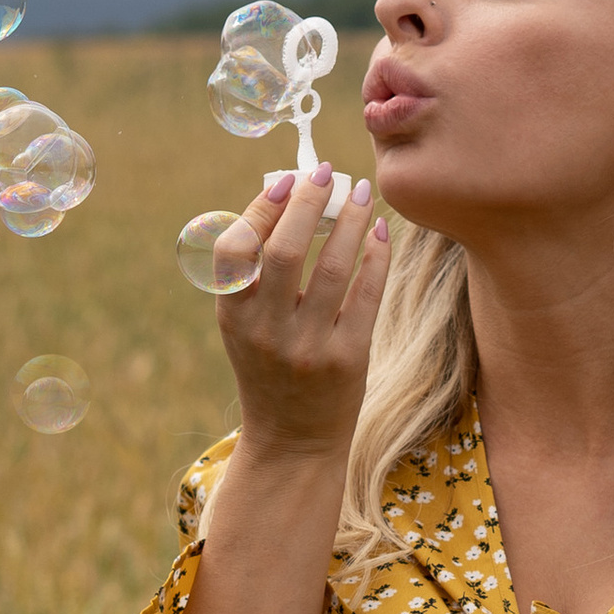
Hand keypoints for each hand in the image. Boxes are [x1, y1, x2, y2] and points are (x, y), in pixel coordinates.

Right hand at [215, 166, 392, 457]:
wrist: (292, 441)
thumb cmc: (270, 367)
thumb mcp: (247, 324)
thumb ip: (258, 273)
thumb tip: (287, 195)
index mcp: (232, 315)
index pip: (238, 246)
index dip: (263, 206)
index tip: (287, 177)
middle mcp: (266, 330)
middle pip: (287, 249)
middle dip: (310, 201)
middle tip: (328, 171)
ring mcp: (308, 346)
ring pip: (334, 267)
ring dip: (351, 221)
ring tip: (361, 193)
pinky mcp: (348, 359)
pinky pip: (367, 295)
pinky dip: (375, 256)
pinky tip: (380, 232)